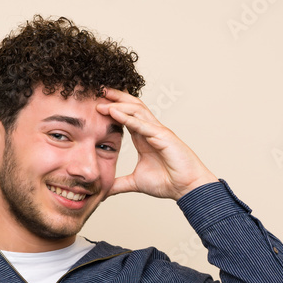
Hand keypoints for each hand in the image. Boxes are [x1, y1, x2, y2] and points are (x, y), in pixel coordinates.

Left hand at [96, 87, 217, 200]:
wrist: (186, 189)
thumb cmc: (168, 182)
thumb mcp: (135, 183)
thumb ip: (120, 184)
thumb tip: (105, 191)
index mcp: (143, 138)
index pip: (126, 117)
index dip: (112, 108)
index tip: (95, 104)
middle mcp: (150, 131)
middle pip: (132, 107)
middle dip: (115, 98)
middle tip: (98, 91)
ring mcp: (158, 132)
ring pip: (136, 111)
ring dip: (118, 104)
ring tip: (102, 99)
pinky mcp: (163, 137)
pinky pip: (142, 124)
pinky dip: (127, 117)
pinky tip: (114, 111)